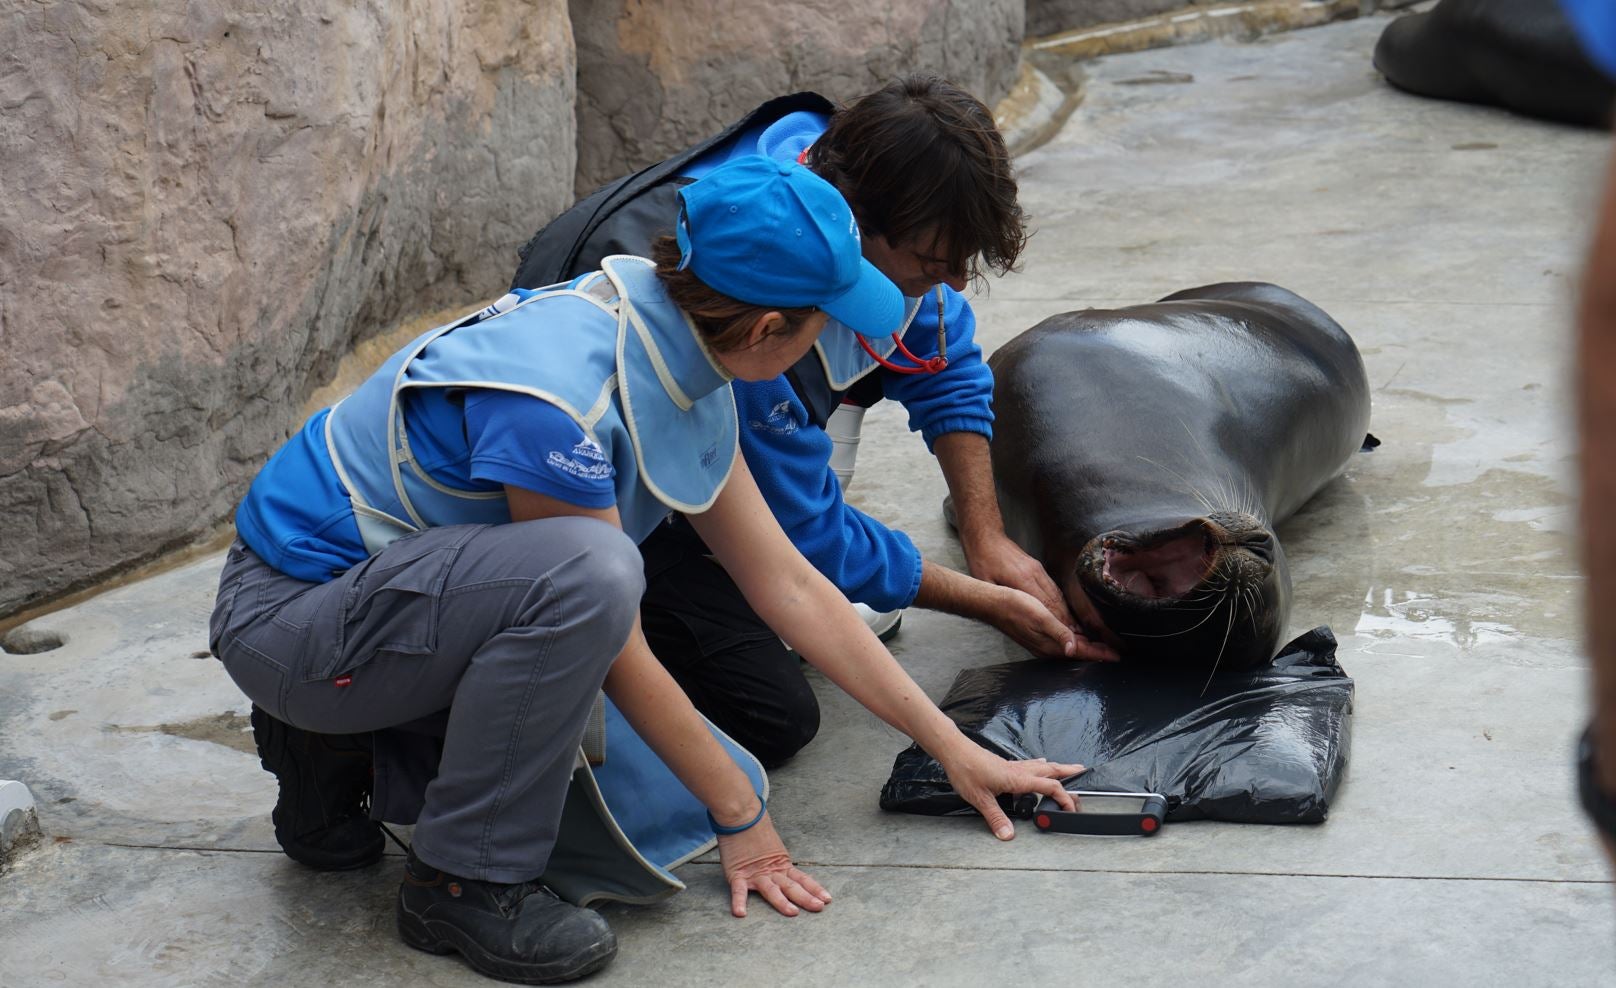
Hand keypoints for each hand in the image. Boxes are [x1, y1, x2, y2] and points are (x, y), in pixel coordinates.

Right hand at [715, 810, 831, 917]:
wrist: (740, 816)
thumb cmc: (756, 831)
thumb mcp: (774, 848)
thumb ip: (780, 862)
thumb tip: (789, 871)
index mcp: (782, 865)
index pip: (802, 879)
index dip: (815, 889)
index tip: (828, 900)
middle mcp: (771, 871)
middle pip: (791, 887)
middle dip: (806, 898)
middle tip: (818, 907)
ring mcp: (755, 874)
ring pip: (771, 890)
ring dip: (782, 902)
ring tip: (792, 912)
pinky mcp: (737, 875)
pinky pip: (739, 891)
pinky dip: (739, 902)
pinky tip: (741, 913)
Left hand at [936, 740, 1084, 839]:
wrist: (954, 750)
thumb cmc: (966, 770)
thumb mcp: (980, 799)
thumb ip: (995, 818)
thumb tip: (1008, 835)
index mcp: (1017, 778)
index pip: (1049, 787)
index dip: (1064, 797)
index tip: (1072, 808)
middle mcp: (1018, 770)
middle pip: (1050, 771)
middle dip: (1068, 773)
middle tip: (1083, 773)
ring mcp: (1012, 766)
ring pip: (1041, 766)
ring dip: (1056, 767)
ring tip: (1068, 769)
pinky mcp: (1004, 764)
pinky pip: (1029, 764)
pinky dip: (1040, 765)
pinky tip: (1039, 764)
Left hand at [963, 533, 1078, 628]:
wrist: (987, 538)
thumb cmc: (982, 561)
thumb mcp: (985, 582)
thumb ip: (999, 598)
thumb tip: (1009, 615)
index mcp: (1021, 579)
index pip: (1044, 604)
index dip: (1055, 620)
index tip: (1064, 634)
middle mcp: (1034, 573)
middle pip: (1055, 600)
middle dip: (1066, 619)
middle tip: (1076, 636)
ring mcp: (1037, 569)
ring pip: (1057, 593)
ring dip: (1066, 610)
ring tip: (1074, 627)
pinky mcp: (1037, 567)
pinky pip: (1053, 586)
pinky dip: (1061, 600)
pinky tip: (1064, 611)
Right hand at [990, 585, 1119, 661]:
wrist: (992, 604)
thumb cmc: (1015, 606)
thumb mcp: (1040, 616)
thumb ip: (1058, 632)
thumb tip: (1073, 649)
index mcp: (1050, 644)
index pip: (1081, 651)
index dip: (1100, 653)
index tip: (1117, 656)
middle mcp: (1047, 648)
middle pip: (1078, 653)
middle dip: (1097, 653)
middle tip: (1115, 653)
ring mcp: (1041, 644)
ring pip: (1070, 650)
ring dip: (1087, 649)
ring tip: (1102, 648)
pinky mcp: (1037, 637)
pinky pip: (1061, 645)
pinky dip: (1074, 643)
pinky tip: (1078, 639)